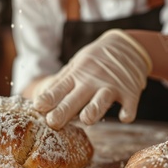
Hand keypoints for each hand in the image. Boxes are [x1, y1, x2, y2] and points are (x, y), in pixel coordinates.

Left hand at [33, 29, 151, 129]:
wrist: (127, 46)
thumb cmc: (96, 60)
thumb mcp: (76, 65)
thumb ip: (62, 82)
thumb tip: (40, 100)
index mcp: (76, 76)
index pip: (59, 88)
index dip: (48, 98)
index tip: (38, 106)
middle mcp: (92, 81)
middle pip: (75, 99)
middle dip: (63, 111)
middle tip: (52, 122)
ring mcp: (112, 87)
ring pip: (101, 101)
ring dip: (94, 110)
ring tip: (86, 119)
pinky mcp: (130, 93)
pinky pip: (129, 105)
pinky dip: (128, 112)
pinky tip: (124, 117)